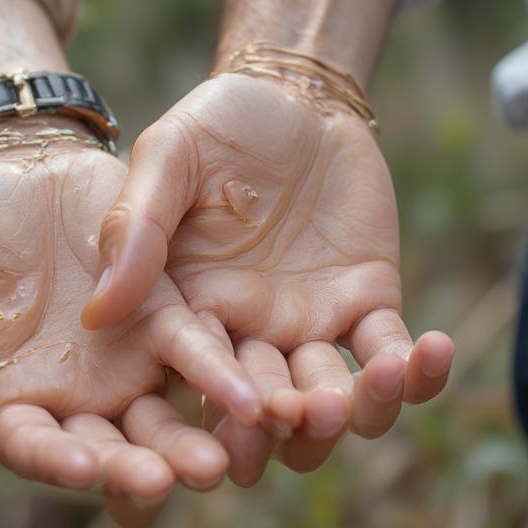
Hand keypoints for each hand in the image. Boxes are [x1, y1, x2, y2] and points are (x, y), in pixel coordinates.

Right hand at [0, 138, 262, 526]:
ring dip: (190, 441)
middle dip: (136, 469)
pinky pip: (196, 351)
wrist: (11, 166)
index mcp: (12, 401)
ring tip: (215, 461)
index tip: (78, 464)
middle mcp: (76, 397)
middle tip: (165, 482)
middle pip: (110, 449)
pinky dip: (220, 374)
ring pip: (163, 417)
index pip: (34, 446)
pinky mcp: (166, 317)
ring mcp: (125, 362)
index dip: (54, 460)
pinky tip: (248, 396)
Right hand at [82, 75, 453, 484]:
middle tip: (298, 417)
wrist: (296, 96)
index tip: (242, 409)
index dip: (218, 398)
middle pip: (263, 413)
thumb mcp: (167, 158)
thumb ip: (134, 227)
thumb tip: (97, 312)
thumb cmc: (219, 122)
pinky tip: (430, 350)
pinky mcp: (367, 305)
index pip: (199, 373)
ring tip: (369, 387)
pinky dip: (414, 371)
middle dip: (280, 431)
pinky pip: (389, 354)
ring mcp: (310, 325)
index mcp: (190, 312)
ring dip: (351, 412)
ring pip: (332, 401)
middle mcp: (248, 333)